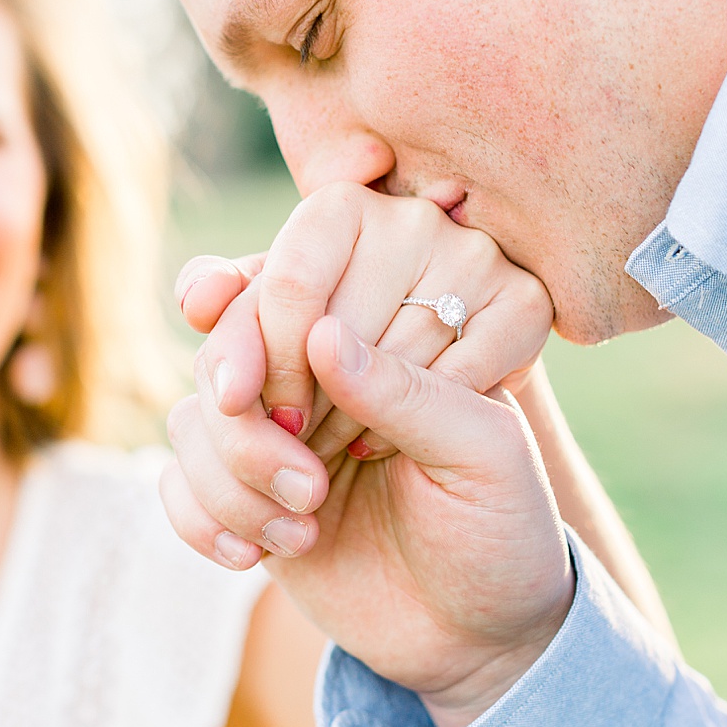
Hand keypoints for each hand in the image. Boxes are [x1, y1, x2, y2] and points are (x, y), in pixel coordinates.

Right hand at [166, 315, 571, 726]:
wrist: (481, 634)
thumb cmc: (502, 533)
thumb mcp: (484, 458)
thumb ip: (409, 393)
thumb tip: (321, 336)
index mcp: (386, 337)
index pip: (292, 292)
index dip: (257, 331)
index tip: (263, 395)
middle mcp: (320, 374)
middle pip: (223, 353)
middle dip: (245, 431)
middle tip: (309, 489)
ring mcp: (276, 433)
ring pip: (192, 420)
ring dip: (231, 483)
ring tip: (303, 533)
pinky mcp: (244, 495)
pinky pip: (177, 483)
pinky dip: (200, 520)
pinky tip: (253, 557)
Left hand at [175, 183, 549, 467]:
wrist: (426, 515)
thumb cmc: (327, 411)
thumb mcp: (265, 365)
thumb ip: (228, 324)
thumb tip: (197, 301)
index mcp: (335, 211)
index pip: (288, 280)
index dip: (263, 356)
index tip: (244, 412)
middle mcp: (409, 219)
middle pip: (341, 316)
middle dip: (304, 400)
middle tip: (293, 446)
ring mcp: (475, 257)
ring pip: (402, 347)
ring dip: (360, 420)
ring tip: (343, 446)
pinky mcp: (529, 304)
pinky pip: (467, 367)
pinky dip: (421, 421)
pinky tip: (395, 443)